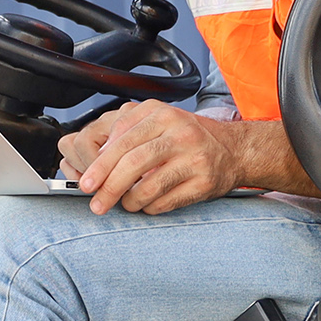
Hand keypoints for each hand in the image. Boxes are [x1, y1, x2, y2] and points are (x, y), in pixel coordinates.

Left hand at [59, 103, 309, 214]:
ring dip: (129, 201)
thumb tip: (92, 158)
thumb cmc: (186, 137)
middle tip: (95, 202)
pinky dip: (151, 207)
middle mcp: (179, 131)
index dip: (99, 163)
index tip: (85, 181)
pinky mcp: (205, 181)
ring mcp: (194, 156)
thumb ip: (125, 132)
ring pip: (150, 185)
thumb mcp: (157, 121)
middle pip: (133, 161)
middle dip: (109, 186)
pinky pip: (168, 200)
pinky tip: (147, 206)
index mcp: (160, 113)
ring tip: (123, 205)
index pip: (121, 138)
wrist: (234, 149)